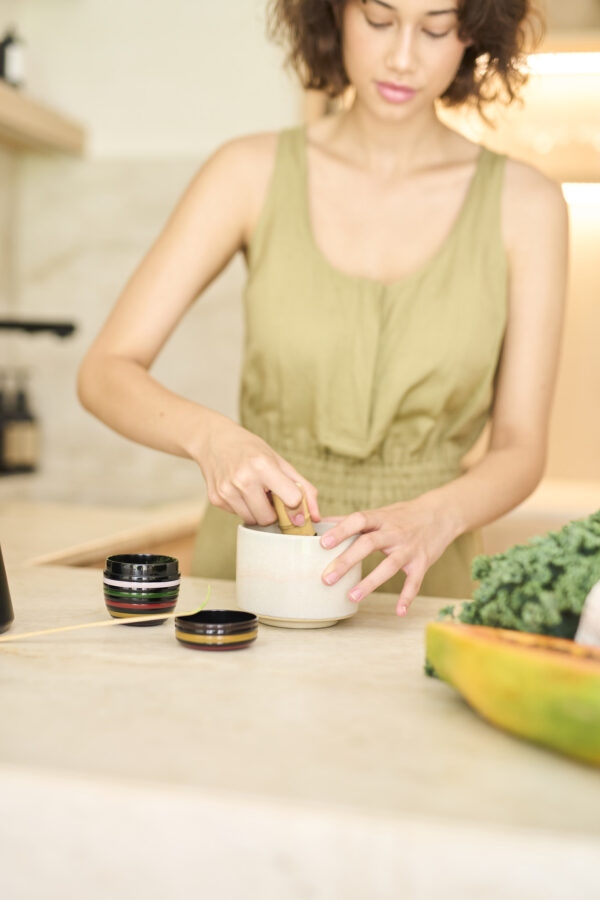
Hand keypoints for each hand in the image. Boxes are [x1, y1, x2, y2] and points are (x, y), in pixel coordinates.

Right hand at [195, 417, 319, 525]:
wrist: (214, 440)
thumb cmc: (251, 449)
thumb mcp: (279, 461)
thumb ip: (303, 487)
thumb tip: (317, 516)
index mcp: (263, 466)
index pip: (292, 500)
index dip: (295, 505)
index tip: (293, 503)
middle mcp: (243, 479)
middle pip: (269, 518)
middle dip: (273, 512)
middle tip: (270, 496)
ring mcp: (227, 490)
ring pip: (253, 520)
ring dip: (258, 512)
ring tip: (255, 492)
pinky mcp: (216, 499)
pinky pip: (238, 516)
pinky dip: (243, 508)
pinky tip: (240, 491)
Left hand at [319, 497, 458, 615]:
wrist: (442, 514)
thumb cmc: (404, 515)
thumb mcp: (380, 513)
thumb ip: (353, 520)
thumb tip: (321, 521)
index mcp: (380, 518)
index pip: (358, 520)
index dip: (341, 530)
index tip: (322, 543)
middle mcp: (394, 532)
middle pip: (368, 544)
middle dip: (347, 561)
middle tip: (327, 578)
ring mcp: (409, 548)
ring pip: (389, 565)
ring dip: (370, 582)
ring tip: (352, 597)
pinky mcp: (422, 562)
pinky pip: (415, 581)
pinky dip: (407, 596)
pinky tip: (399, 611)